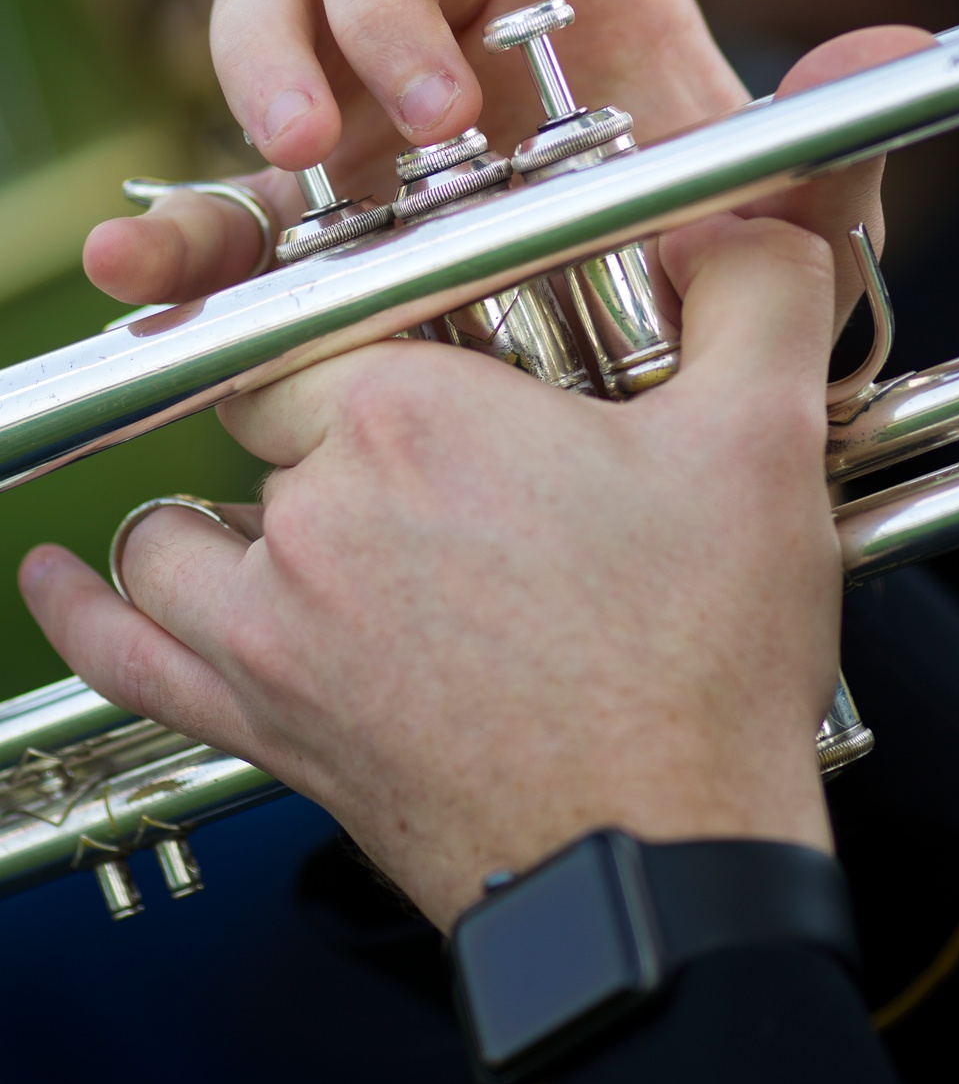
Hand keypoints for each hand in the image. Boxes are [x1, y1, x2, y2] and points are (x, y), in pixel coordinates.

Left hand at [21, 212, 839, 931]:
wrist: (654, 860)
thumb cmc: (696, 662)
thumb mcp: (762, 449)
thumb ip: (757, 296)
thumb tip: (745, 224)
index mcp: (411, 414)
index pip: (335, 318)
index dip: (391, 331)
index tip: (445, 360)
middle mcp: (316, 509)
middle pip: (269, 418)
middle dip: (336, 420)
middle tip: (435, 459)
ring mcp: (274, 624)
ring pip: (183, 526)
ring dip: (220, 509)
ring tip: (270, 510)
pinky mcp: (265, 721)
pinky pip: (130, 652)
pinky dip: (86, 611)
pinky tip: (54, 578)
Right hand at [80, 0, 931, 332]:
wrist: (635, 417)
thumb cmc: (706, 302)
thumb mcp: (776, 240)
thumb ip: (823, 158)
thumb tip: (874, 49)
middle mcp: (454, 33)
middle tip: (427, 115)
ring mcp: (367, 120)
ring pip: (270, 13)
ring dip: (264, 60)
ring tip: (299, 153)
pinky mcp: (308, 223)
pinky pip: (219, 203)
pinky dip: (176, 232)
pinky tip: (142, 272)